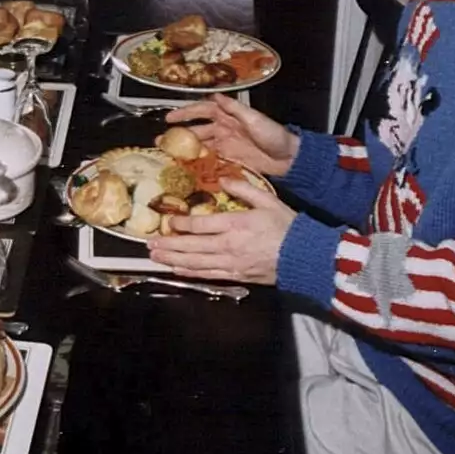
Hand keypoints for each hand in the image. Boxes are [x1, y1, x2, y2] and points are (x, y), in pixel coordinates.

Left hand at [147, 175, 293, 283]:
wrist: (305, 256)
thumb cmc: (288, 227)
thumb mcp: (268, 200)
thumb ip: (243, 188)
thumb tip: (223, 178)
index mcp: (235, 224)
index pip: (200, 224)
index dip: (181, 223)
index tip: (168, 222)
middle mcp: (228, 245)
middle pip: (191, 246)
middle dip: (168, 245)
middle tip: (149, 243)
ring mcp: (231, 263)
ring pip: (195, 263)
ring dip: (173, 260)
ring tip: (155, 257)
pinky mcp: (236, 276)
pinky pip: (208, 275)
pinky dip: (190, 273)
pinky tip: (177, 271)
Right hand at [164, 94, 298, 175]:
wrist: (288, 158)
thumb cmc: (274, 135)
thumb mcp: (255, 119)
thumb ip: (235, 108)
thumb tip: (217, 96)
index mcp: (229, 116)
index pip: (202, 111)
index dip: (186, 113)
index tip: (169, 118)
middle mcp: (224, 128)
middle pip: (197, 129)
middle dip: (179, 133)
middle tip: (161, 139)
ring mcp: (226, 144)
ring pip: (200, 144)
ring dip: (185, 148)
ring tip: (169, 153)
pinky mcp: (230, 158)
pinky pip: (210, 158)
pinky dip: (198, 160)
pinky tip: (186, 165)